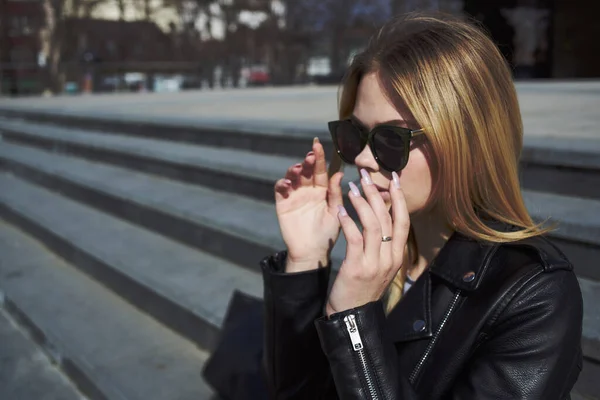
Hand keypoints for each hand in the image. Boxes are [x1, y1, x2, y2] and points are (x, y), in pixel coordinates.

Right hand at [274, 137, 344, 271]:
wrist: (312, 252)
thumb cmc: (327, 233)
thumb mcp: (335, 212)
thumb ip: (335, 194)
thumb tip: (339, 173)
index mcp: (322, 190)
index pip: (321, 170)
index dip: (319, 158)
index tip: (318, 145)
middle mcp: (308, 190)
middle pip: (306, 171)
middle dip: (307, 161)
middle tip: (310, 156)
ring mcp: (294, 196)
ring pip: (292, 177)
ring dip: (294, 170)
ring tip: (298, 169)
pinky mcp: (283, 204)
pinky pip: (280, 190)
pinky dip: (282, 184)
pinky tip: (287, 184)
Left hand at [325, 169, 409, 316]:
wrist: (351, 316)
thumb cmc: (362, 288)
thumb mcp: (379, 266)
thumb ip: (383, 244)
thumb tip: (382, 217)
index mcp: (397, 256)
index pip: (403, 221)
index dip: (400, 198)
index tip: (394, 178)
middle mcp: (390, 259)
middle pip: (388, 219)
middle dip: (377, 194)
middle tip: (365, 175)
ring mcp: (374, 264)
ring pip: (373, 225)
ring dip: (362, 203)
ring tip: (351, 188)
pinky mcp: (357, 268)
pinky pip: (355, 239)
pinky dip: (347, 222)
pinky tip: (339, 210)